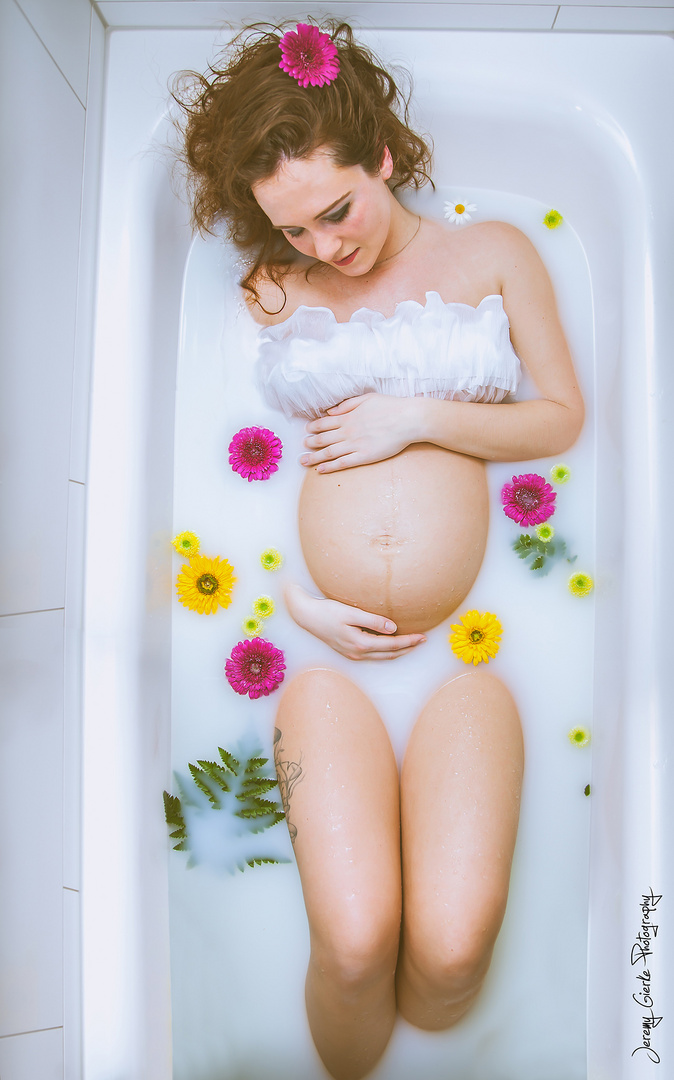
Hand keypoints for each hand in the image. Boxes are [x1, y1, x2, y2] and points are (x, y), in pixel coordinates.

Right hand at [285, 583, 424, 660]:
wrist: (306, 616)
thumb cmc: (327, 612)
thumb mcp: (351, 613)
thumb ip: (373, 621)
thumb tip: (393, 629)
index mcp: (360, 644)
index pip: (391, 645)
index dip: (409, 642)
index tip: (422, 637)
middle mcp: (357, 653)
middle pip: (389, 654)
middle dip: (408, 648)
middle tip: (423, 641)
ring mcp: (352, 654)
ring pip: (382, 656)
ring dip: (398, 651)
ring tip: (412, 643)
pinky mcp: (348, 651)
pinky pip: (373, 654)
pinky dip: (386, 651)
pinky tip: (391, 643)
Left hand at [300, 394, 417, 471]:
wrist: (408, 419)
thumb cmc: (391, 407)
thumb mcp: (367, 398)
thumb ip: (347, 405)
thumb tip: (330, 411)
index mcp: (348, 417)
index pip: (324, 423)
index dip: (313, 428)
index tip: (306, 431)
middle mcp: (348, 431)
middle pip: (323, 439)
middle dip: (310, 443)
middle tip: (302, 447)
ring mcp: (355, 445)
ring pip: (329, 452)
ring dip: (314, 457)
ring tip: (304, 461)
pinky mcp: (364, 456)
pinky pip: (343, 463)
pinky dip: (330, 466)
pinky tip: (321, 470)